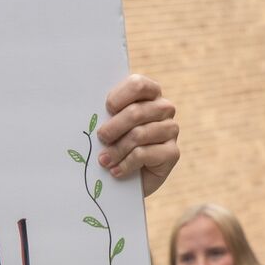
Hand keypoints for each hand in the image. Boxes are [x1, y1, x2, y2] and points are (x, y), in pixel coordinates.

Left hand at [97, 74, 179, 197]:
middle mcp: (163, 108)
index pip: (137, 84)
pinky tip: (116, 171)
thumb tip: (91, 110)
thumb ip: (107, 114)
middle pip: (136, 112)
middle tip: (101, 138)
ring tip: (104, 160)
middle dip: (113, 128)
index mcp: (149, 93)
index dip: (119, 97)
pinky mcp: (172, 153)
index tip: (106, 109)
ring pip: (139, 135)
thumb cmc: (116, 145)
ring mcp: (170, 130)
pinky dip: (125, 164)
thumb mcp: (109, 125)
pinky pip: (143, 154)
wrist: (128, 180)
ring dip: (117, 150)